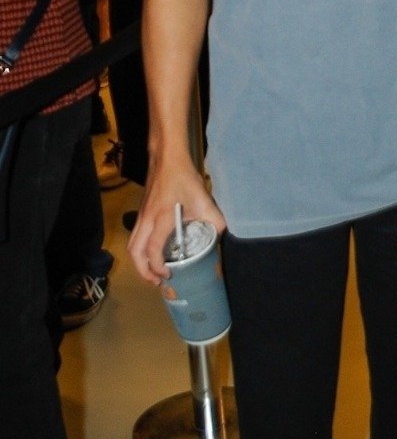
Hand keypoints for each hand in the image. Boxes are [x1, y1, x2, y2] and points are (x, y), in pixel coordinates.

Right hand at [128, 155, 226, 284]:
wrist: (166, 157)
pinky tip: (152, 252)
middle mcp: (147, 220)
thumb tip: (222, 234)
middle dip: (143, 271)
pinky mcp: (141, 212)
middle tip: (157, 280)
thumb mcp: (203, 198)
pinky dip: (139, 250)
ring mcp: (141, 216)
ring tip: (153, 271)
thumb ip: (214, 218)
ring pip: (132, 245)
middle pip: (135, 252)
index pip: (152, 249)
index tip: (168, 275)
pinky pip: (135, 236)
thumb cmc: (183, 177)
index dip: (157, 267)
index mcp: (161, 218)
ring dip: (139, 261)